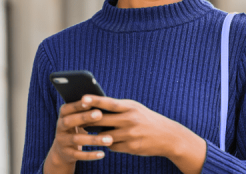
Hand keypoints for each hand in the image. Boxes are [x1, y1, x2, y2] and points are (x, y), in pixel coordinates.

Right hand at [43, 99, 113, 172]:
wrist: (63, 150)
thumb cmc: (78, 126)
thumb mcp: (79, 118)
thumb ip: (87, 110)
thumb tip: (104, 101)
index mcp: (63, 115)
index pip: (68, 108)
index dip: (78, 105)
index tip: (90, 101)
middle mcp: (60, 127)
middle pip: (69, 121)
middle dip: (84, 117)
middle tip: (100, 114)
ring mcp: (62, 141)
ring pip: (76, 139)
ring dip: (93, 139)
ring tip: (109, 139)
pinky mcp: (67, 154)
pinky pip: (78, 155)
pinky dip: (90, 155)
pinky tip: (102, 154)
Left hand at [84, 95, 205, 173]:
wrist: (168, 136)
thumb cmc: (148, 119)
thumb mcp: (136, 109)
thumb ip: (119, 108)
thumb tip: (97, 108)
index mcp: (131, 107)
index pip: (109, 103)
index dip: (95, 100)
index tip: (82, 98)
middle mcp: (130, 120)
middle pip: (102, 120)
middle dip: (89, 121)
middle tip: (77, 120)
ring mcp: (130, 134)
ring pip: (104, 136)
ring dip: (99, 135)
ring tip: (95, 132)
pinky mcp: (131, 147)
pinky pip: (112, 146)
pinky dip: (110, 144)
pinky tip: (114, 141)